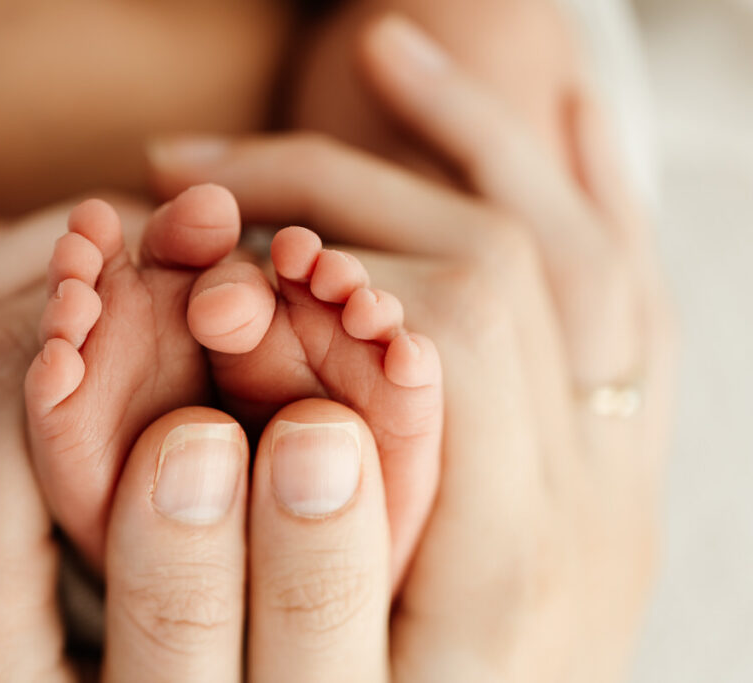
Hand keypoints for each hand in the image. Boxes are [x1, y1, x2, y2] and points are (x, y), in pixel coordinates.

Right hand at [146, 13, 673, 680]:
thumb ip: (291, 572)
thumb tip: (246, 421)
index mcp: (512, 557)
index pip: (446, 335)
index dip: (319, 287)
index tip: (211, 276)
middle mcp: (589, 491)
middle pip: (498, 267)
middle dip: (339, 196)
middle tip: (200, 178)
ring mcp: (619, 456)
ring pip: (575, 241)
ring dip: (472, 133)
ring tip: (374, 57)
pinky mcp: (621, 444)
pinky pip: (626, 278)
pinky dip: (578, 176)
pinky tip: (552, 107)